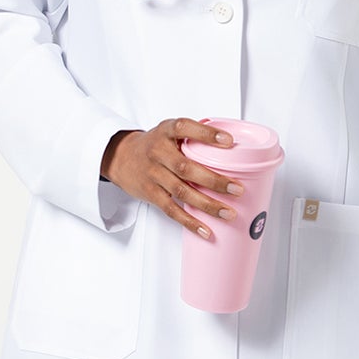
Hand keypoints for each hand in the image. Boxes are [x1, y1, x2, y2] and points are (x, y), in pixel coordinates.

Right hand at [101, 117, 245, 239]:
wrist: (121, 157)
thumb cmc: (154, 144)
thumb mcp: (169, 131)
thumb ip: (193, 136)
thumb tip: (231, 146)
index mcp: (166, 131)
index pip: (186, 128)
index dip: (207, 134)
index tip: (229, 141)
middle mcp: (158, 152)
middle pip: (186, 168)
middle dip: (214, 180)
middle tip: (237, 189)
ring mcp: (153, 174)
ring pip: (181, 191)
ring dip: (207, 204)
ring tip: (229, 213)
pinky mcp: (151, 193)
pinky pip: (171, 210)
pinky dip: (190, 222)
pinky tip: (206, 230)